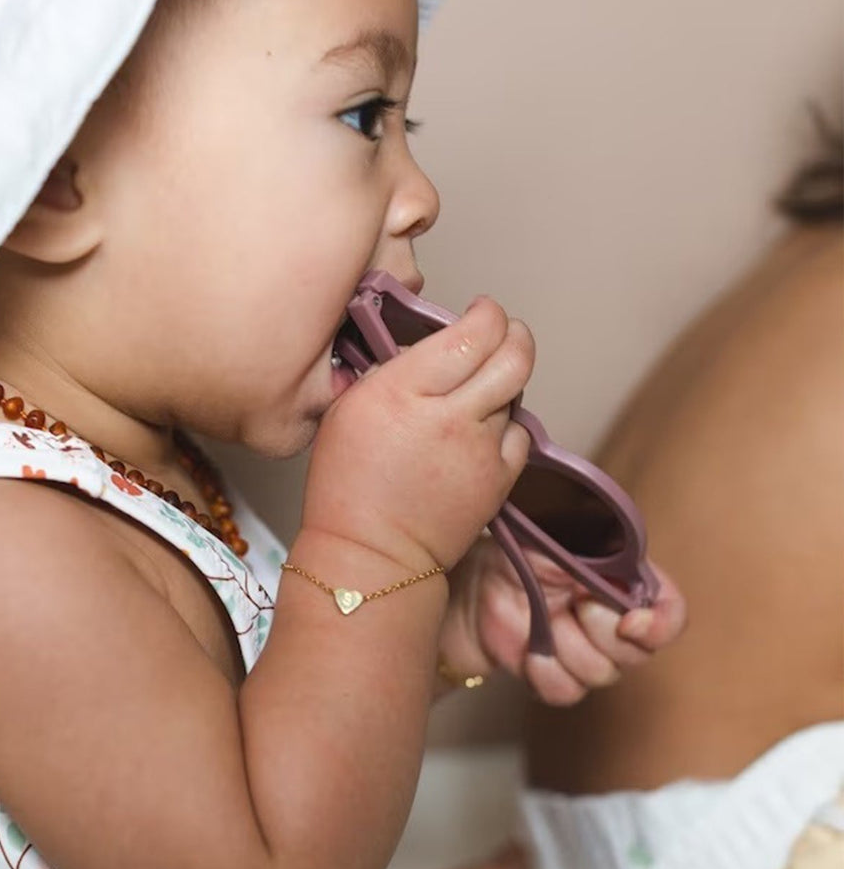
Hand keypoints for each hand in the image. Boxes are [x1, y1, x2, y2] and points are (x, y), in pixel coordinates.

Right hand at [302, 298, 533, 574]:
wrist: (370, 555)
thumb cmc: (348, 486)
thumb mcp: (348, 410)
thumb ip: (390, 371)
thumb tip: (426, 346)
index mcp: (403, 391)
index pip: (472, 333)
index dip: (486, 315)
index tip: (479, 313)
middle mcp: (449, 416)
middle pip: (513, 356)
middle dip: (514, 335)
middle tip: (502, 333)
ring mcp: (480, 450)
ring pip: (516, 394)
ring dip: (503, 384)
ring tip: (478, 393)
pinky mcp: (499, 481)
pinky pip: (519, 436)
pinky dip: (507, 426)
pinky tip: (483, 432)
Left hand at [439, 536, 686, 704]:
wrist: (461, 584)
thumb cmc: (508, 548)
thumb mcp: (549, 531)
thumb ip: (587, 534)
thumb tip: (614, 534)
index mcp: (618, 577)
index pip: (668, 610)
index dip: (661, 623)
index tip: (633, 621)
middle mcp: (608, 617)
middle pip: (638, 652)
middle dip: (605, 632)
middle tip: (574, 606)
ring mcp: (579, 648)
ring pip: (601, 673)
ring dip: (569, 649)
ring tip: (542, 622)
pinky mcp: (550, 674)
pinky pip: (567, 692)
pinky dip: (546, 674)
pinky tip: (528, 654)